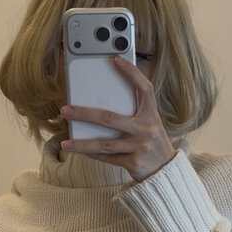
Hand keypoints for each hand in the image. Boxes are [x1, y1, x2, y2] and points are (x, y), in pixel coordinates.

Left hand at [59, 56, 176, 182]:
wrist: (166, 171)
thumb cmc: (152, 144)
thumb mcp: (148, 125)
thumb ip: (132, 114)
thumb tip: (98, 104)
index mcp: (151, 115)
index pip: (144, 89)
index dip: (132, 73)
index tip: (116, 60)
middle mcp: (147, 129)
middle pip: (110, 119)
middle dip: (84, 114)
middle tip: (65, 110)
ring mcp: (141, 147)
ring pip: (105, 144)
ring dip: (82, 144)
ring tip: (65, 143)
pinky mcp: (134, 163)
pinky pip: (108, 158)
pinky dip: (93, 155)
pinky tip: (81, 151)